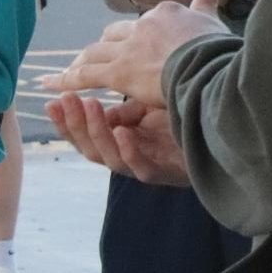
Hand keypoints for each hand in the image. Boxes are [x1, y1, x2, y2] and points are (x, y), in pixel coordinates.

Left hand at [42, 0, 230, 110]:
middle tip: (94, 57)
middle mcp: (141, 27)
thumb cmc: (215, 49)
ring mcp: (128, 49)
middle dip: (103, 46)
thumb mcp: (212, 21)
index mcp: (163, 15)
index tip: (132, 44)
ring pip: (95, 53)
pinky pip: (85, 76)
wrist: (208, 65)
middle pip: (113, 35)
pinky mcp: (118, 72)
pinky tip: (49, 84)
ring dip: (82, 62)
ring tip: (70, 71)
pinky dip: (65, 80)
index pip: (143, 24)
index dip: (135, 35)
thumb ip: (206, 5)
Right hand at [46, 92, 190, 185]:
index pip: (84, 136)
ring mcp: (146, 166)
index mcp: (120, 143)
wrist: (220, 139)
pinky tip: (124, 132)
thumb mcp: (149, 111)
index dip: (66, 122)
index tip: (51, 102)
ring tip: (92, 106)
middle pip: (91, 148)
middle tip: (67, 100)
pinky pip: (142, 168)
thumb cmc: (185, 123)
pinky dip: (131, 151)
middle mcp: (128, 158)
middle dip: (75, 124)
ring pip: (110, 159)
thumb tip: (94, 99)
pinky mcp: (167, 174)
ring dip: (98, 132)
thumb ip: (124, 109)